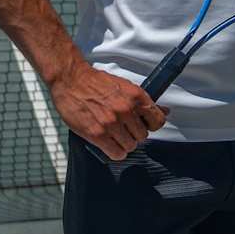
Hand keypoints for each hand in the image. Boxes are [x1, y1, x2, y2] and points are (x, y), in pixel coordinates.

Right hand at [50, 60, 167, 160]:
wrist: (71, 80)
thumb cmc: (95, 82)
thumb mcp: (124, 86)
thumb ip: (142, 101)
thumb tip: (164, 111)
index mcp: (136, 96)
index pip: (158, 120)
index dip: (151, 125)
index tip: (144, 126)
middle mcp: (126, 110)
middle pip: (143, 136)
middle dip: (134, 134)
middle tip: (124, 130)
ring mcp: (112, 123)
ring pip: (130, 146)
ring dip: (124, 144)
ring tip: (115, 136)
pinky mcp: (97, 134)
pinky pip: (116, 153)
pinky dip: (115, 152)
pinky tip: (109, 145)